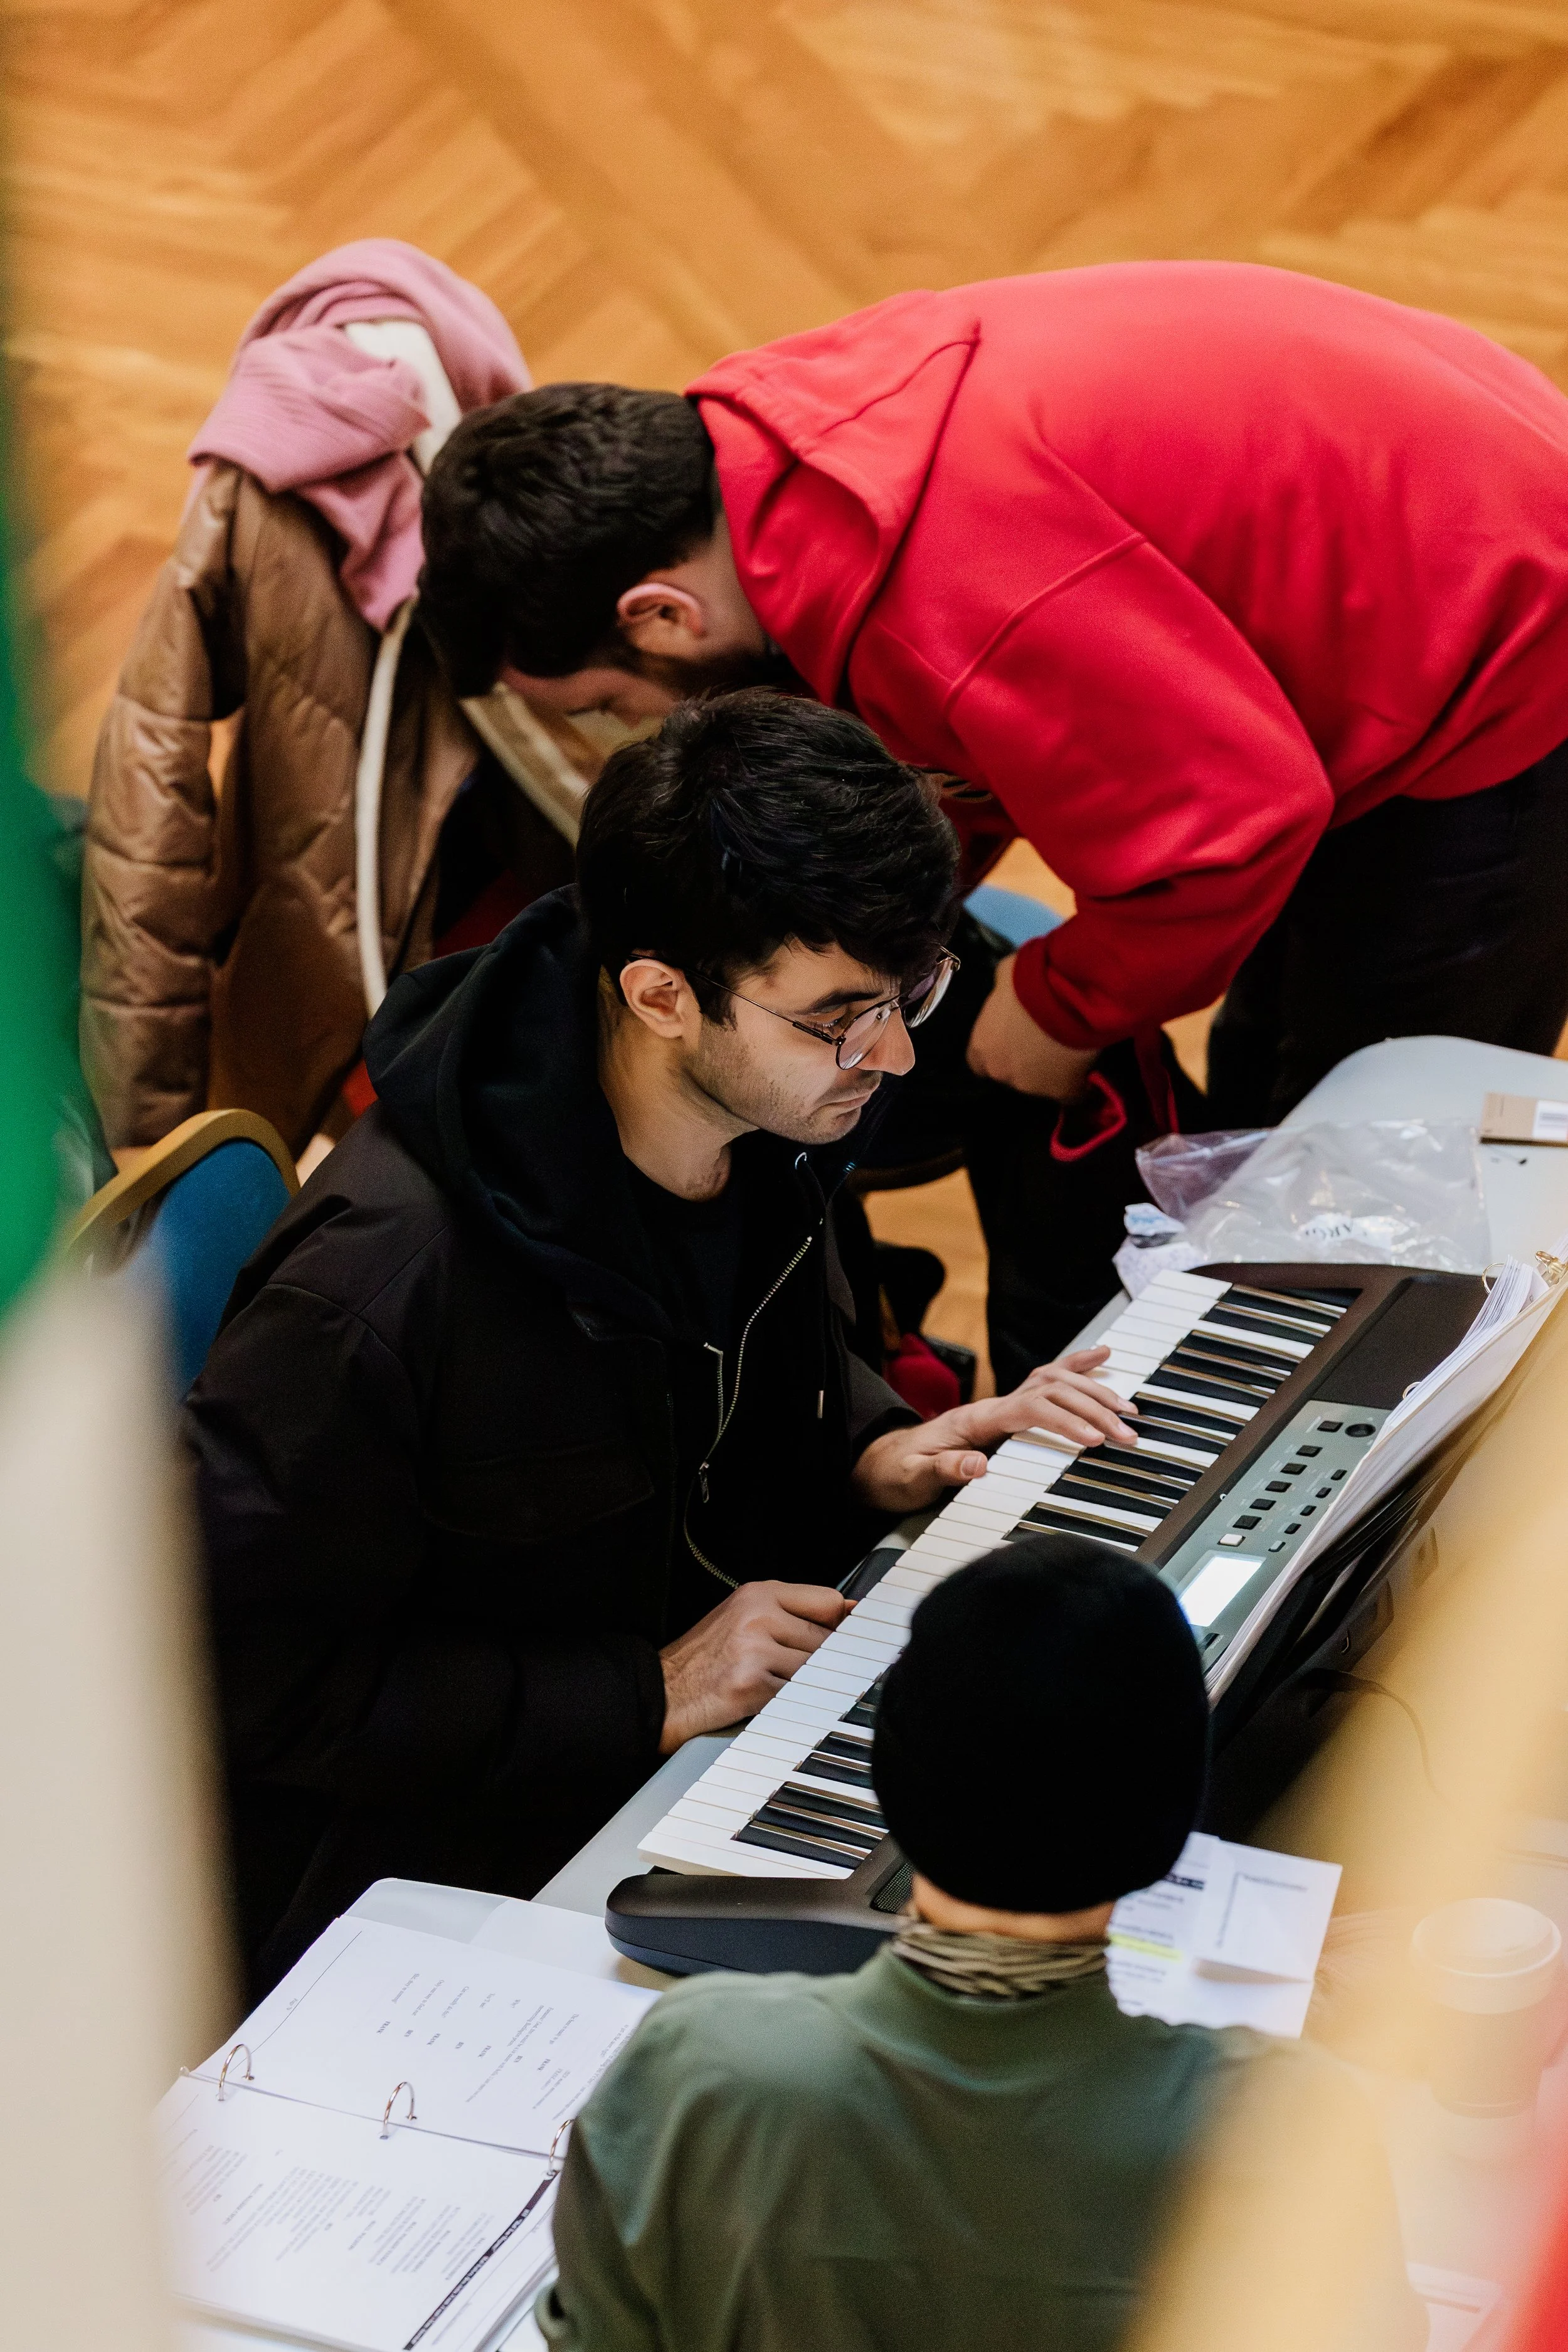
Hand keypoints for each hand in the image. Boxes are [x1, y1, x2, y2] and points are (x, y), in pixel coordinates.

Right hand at [658, 1580, 852, 1752]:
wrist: (661, 1692)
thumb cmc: (703, 1659)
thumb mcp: (742, 1618)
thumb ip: (789, 1614)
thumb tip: (848, 1615)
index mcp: (758, 1593)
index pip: (827, 1599)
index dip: (842, 1623)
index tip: (849, 1636)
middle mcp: (758, 1615)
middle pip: (826, 1639)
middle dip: (820, 1661)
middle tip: (794, 1671)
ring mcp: (755, 1649)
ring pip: (814, 1670)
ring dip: (804, 1684)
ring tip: (775, 1685)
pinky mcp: (752, 1684)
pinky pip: (795, 1695)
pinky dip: (788, 1703)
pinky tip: (765, 1700)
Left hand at [851, 1346, 1136, 1512]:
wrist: (884, 1464)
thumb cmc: (899, 1472)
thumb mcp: (912, 1478)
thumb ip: (944, 1470)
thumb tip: (979, 1465)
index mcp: (975, 1420)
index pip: (1030, 1410)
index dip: (1064, 1421)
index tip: (1094, 1439)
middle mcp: (992, 1406)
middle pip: (1052, 1392)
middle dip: (1093, 1409)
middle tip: (1126, 1433)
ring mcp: (1001, 1404)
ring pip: (1055, 1381)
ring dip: (1094, 1392)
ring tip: (1128, 1410)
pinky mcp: (1006, 1410)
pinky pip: (1046, 1379)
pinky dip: (1076, 1366)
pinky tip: (1103, 1359)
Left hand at [966, 952, 1097, 1099]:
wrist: (1067, 993)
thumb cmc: (1030, 978)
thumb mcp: (1005, 976)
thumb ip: (1002, 992)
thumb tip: (1008, 987)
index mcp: (981, 1046)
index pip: (979, 1061)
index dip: (997, 1050)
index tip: (1011, 1039)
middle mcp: (1001, 1071)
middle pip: (1009, 1073)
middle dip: (1023, 1060)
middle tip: (1043, 1040)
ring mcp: (1031, 1085)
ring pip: (1039, 1083)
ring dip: (1049, 1070)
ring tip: (1067, 1049)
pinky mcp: (1062, 1090)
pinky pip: (1070, 1093)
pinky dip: (1078, 1083)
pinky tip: (1086, 1069)